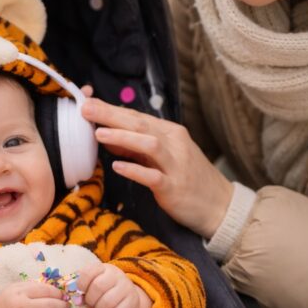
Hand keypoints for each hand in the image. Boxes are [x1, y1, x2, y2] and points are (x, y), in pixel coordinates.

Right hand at [0, 282, 68, 307]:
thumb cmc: (7, 304)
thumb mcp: (14, 289)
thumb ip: (32, 286)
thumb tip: (55, 290)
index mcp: (20, 293)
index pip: (46, 290)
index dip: (57, 292)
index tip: (61, 295)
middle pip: (52, 305)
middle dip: (63, 305)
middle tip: (65, 305)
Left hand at [77, 262, 151, 307]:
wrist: (127, 295)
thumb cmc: (104, 289)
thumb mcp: (92, 284)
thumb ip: (81, 290)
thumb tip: (77, 300)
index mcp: (103, 268)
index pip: (87, 273)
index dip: (80, 285)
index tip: (81, 291)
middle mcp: (116, 275)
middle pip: (97, 287)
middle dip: (90, 300)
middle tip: (90, 303)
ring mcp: (126, 287)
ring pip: (107, 302)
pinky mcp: (132, 301)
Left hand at [81, 97, 232, 238]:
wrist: (220, 205)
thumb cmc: (189, 179)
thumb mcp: (164, 157)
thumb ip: (137, 146)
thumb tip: (106, 135)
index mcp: (171, 133)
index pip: (138, 116)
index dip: (112, 109)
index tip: (88, 102)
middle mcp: (175, 144)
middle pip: (141, 124)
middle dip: (112, 115)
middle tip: (86, 108)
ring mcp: (176, 165)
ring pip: (149, 144)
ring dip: (123, 137)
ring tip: (99, 134)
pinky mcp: (175, 188)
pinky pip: (153, 176)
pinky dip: (135, 170)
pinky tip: (118, 167)